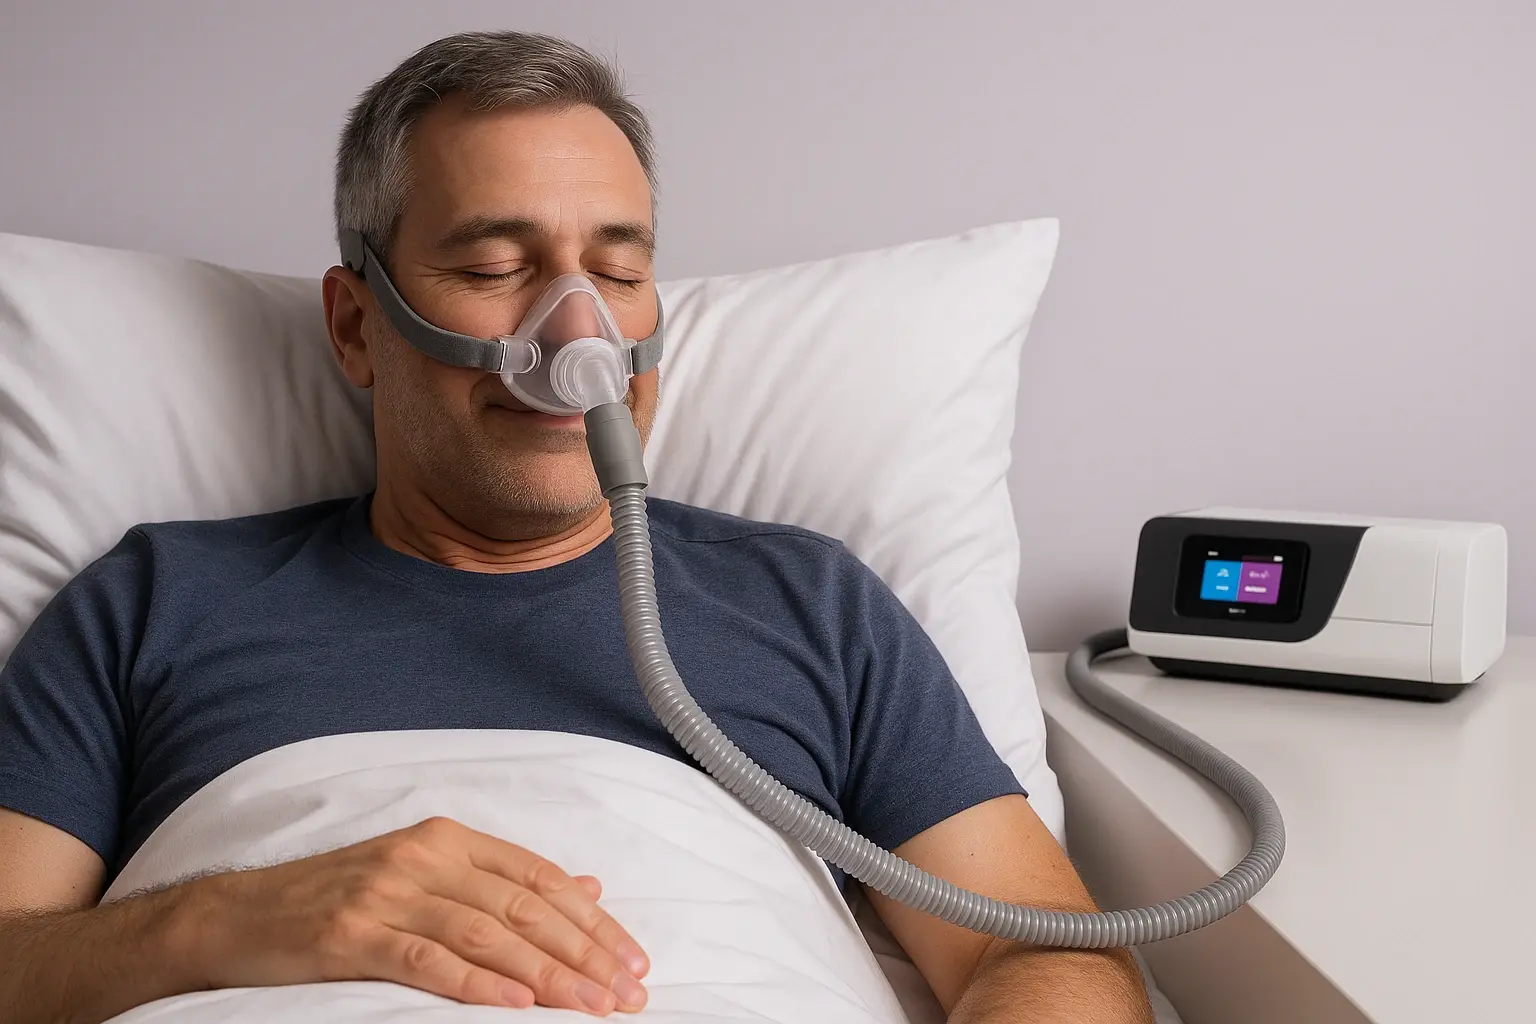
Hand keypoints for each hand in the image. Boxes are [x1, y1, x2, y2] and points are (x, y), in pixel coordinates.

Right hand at [185, 816, 649, 1014]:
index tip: (632, 959)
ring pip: (487, 933)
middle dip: (585, 953)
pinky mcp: (353, 933)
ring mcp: (388, 893)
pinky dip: (478, 982)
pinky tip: (518, 1002)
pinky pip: (427, 959)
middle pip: (524, 907)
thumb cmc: (337, 899)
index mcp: (448, 840)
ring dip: (548, 973)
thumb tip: (589, 887)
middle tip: (627, 994)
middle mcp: (424, 858)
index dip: (593, 920)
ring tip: (591, 1006)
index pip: (540, 878)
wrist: (236, 916)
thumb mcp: (425, 875)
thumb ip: (503, 881)